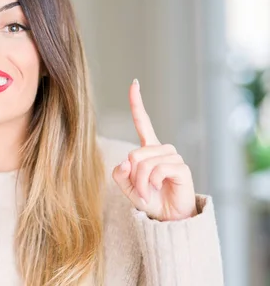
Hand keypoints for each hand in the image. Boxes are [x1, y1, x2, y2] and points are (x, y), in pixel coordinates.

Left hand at [112, 79, 196, 220]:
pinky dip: (152, 183)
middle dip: (132, 175)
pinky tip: (158, 189)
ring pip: (144, 163)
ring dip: (141, 182)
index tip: (135, 83)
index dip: (137, 103)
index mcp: (148, 149)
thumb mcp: (127, 187)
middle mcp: (161, 149)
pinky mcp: (181, 167)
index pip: (142, 122)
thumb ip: (120, 174)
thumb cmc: (149, 199)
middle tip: (139, 189)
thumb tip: (125, 161)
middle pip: (135, 154)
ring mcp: (172, 156)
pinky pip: (157, 170)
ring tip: (148, 192)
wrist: (168, 218)